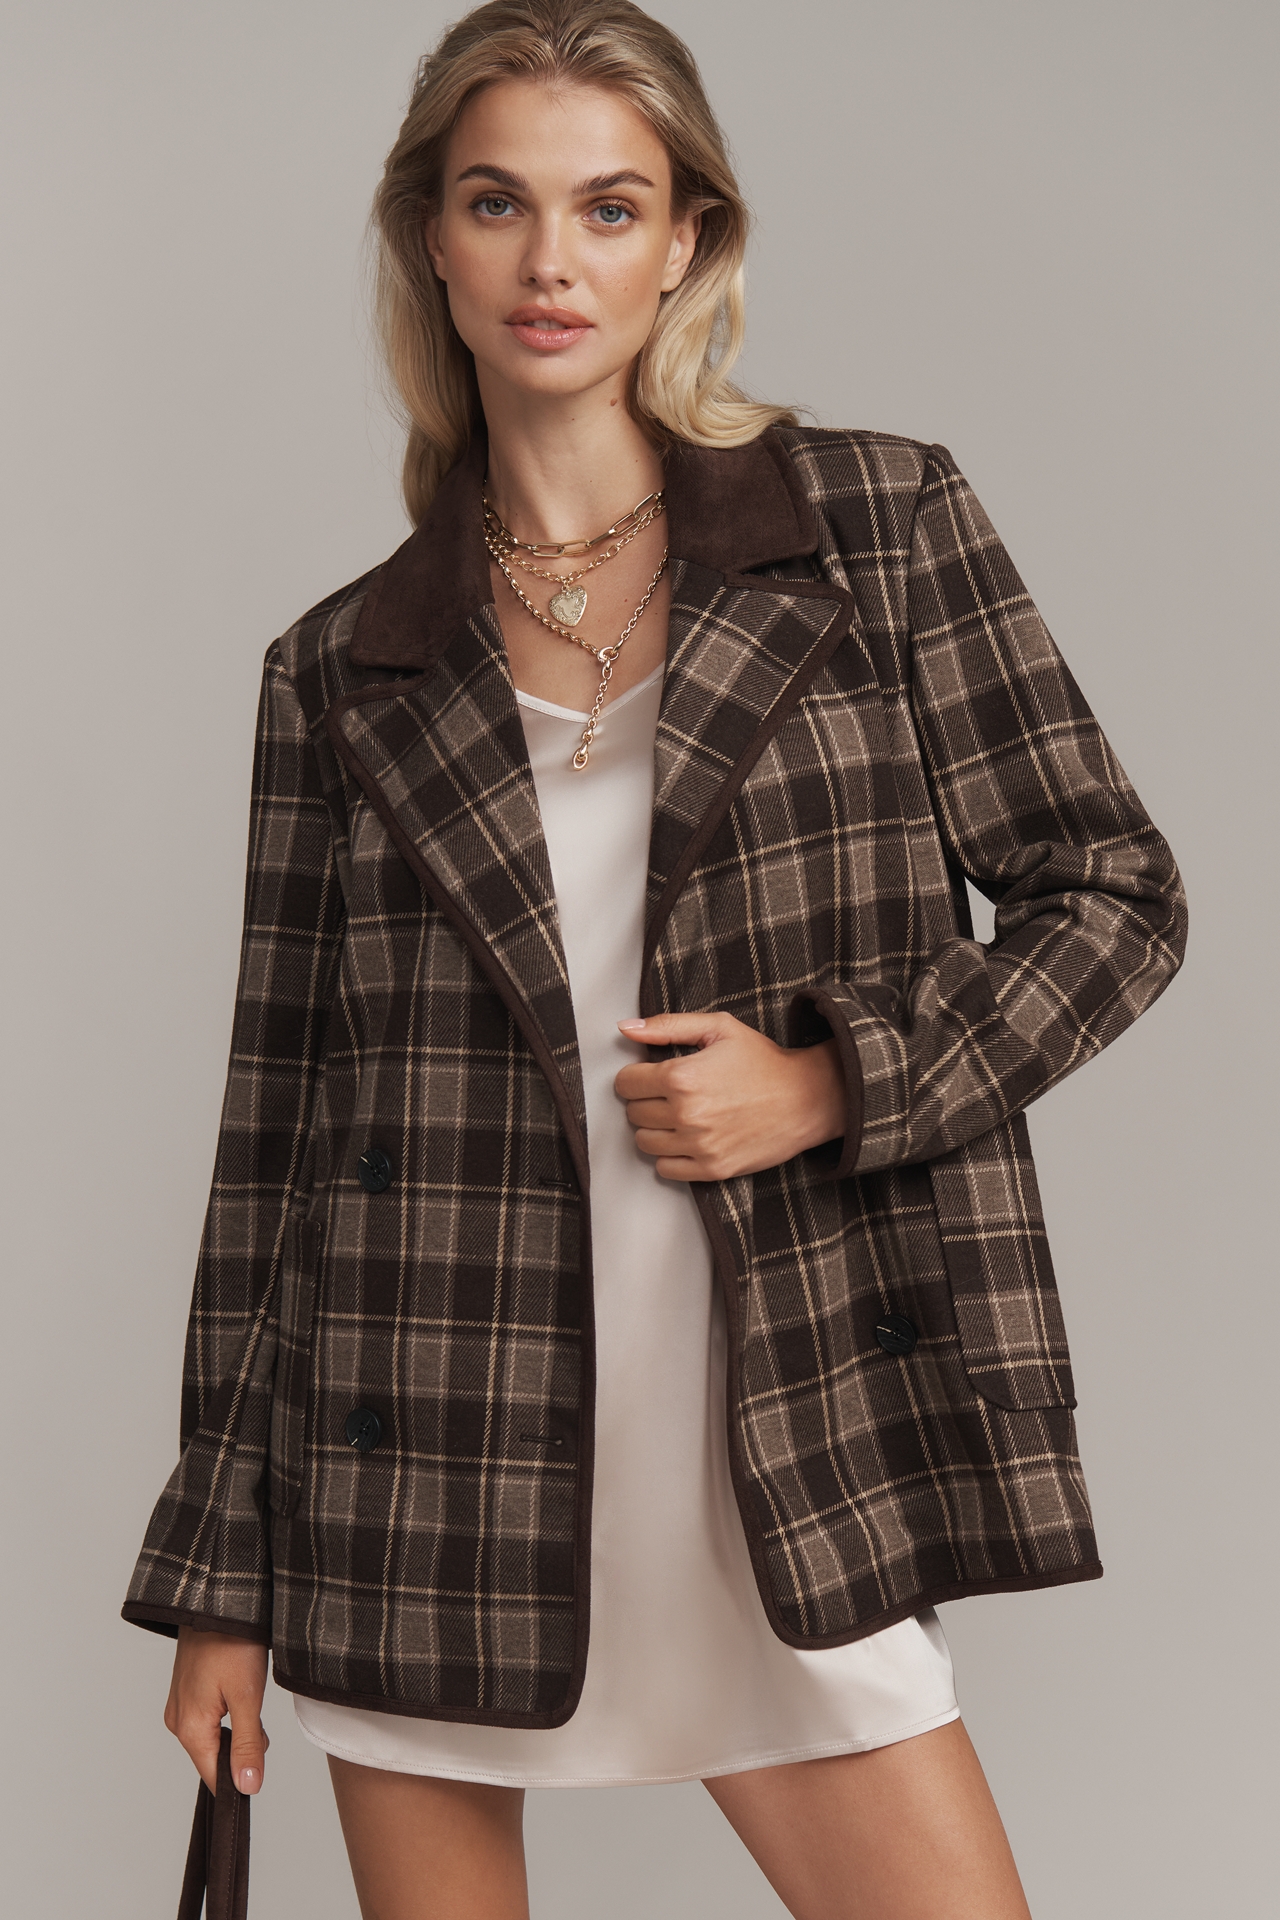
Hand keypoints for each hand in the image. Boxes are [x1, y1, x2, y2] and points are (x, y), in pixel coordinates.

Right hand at [165, 1626, 269, 1794]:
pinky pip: (207, 1719)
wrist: (217, 1601)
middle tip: (257, 1714)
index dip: (240, 1780)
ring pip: (213, 1738)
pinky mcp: (185, 1693)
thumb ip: (248, 1746)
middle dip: (242, 1748)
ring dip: (237, 1728)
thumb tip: (248, 1787)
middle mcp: (178, 1722)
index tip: (260, 1766)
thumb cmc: (232, 1643)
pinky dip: (227, 1713)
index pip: (214, 1778)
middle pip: (214, 1758)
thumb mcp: (248, 1697)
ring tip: (246, 1693)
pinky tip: (237, 1689)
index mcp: (190, 1729)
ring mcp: (179, 1706)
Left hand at [614, 1012, 844, 1179]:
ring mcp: (699, 1145)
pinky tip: (687, 1138)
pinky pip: (665, 1169)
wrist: (807, 1098)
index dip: (636, 1076)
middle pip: (633, 1113)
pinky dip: (670, 1155)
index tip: (651, 1075)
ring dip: (655, 1129)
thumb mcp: (719, 1029)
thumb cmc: (764, 1062)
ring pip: (644, 1142)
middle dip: (646, 1101)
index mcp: (682, 1076)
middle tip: (671, 1093)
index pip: (625, 1084)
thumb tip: (626, 1029)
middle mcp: (686, 1114)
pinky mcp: (712, 1168)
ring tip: (679, 1115)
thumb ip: (667, 1026)